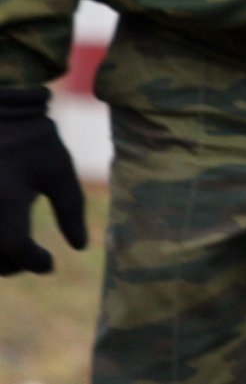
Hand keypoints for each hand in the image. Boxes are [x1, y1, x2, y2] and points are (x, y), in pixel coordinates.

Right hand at [0, 87, 87, 274]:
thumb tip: (80, 246)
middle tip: (32, 258)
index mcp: (6, 197)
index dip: (33, 262)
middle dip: (12, 264)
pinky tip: (3, 235)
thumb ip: (71, 208)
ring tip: (16, 249)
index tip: (49, 263)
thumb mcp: (57, 168)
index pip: (14, 247)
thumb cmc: (31, 139)